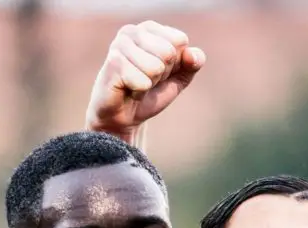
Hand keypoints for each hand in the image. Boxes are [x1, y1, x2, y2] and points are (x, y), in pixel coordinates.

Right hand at [85, 22, 205, 144]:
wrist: (123, 119)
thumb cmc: (149, 94)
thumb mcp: (178, 78)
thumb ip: (193, 63)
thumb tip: (191, 54)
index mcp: (150, 28)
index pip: (180, 41)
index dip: (175, 64)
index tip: (158, 73)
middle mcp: (133, 31)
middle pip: (168, 53)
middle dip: (161, 75)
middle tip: (146, 81)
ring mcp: (120, 45)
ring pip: (156, 67)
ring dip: (149, 84)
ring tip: (136, 85)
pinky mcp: (114, 63)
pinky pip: (143, 81)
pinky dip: (139, 92)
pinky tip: (128, 90)